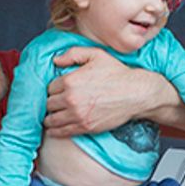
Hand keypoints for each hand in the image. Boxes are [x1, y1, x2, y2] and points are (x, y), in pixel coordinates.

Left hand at [45, 47, 163, 136]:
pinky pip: (61, 132)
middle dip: (52, 102)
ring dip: (51, 117)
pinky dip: (55, 131)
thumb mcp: (96, 55)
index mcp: (70, 80)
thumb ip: (73, 54)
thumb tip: (55, 61)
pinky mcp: (85, 127)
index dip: (54, 89)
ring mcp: (77, 114)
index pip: (49, 87)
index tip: (59, 91)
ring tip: (53, 116)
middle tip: (57, 103)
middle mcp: (71, 98)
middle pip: (49, 104)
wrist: (135, 94)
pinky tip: (54, 129)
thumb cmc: (117, 73)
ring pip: (52, 119)